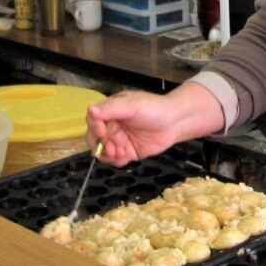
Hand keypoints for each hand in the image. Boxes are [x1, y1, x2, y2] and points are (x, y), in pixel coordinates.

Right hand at [86, 83, 224, 166]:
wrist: (175, 122)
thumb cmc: (155, 108)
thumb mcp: (132, 105)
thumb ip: (111, 108)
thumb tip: (90, 110)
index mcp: (111, 111)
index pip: (93, 120)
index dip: (94, 128)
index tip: (101, 132)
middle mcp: (112, 126)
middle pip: (94, 138)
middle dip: (100, 145)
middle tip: (112, 148)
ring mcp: (119, 140)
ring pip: (103, 151)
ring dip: (108, 155)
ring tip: (121, 153)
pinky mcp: (127, 152)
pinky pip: (115, 160)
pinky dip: (117, 161)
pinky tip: (126, 156)